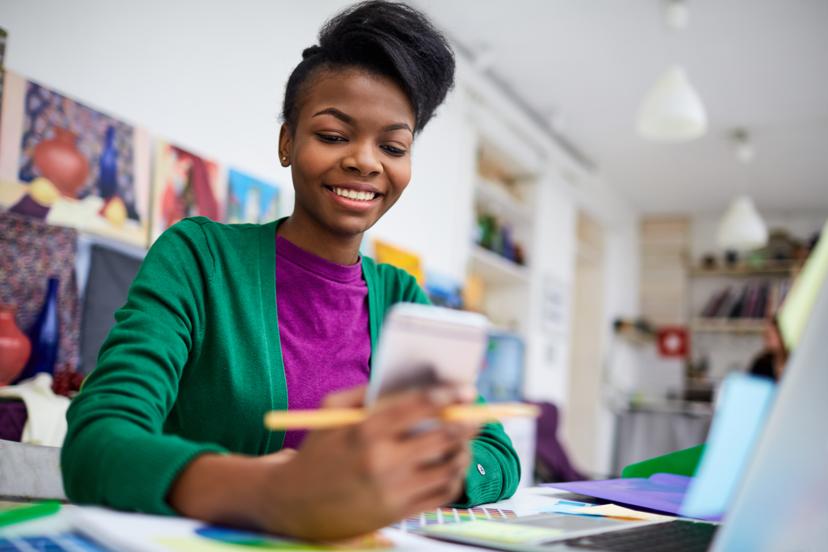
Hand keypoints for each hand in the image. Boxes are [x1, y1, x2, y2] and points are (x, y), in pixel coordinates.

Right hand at [258, 384, 478, 539]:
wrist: (295, 503)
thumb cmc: (317, 451)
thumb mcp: (330, 412)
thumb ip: (368, 392)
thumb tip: (411, 381)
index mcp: (366, 431)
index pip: (420, 407)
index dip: (449, 395)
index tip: (467, 390)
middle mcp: (382, 462)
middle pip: (443, 436)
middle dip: (467, 422)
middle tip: (477, 414)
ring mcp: (393, 491)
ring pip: (450, 466)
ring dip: (464, 450)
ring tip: (465, 440)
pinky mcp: (399, 513)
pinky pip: (442, 493)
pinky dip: (455, 477)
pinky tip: (452, 465)